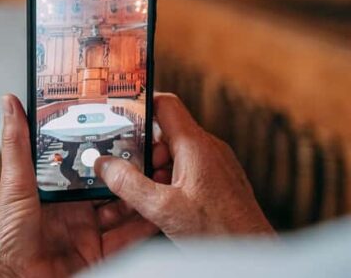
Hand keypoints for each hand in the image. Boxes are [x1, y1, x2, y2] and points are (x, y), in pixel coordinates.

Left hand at [0, 94, 162, 277]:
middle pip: (106, 184)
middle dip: (127, 169)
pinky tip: (157, 210)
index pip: (81, 162)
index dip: (100, 147)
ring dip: (139, 194)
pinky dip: (143, 225)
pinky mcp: (97, 253)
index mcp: (51, 187)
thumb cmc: (3, 238)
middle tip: (150, 150)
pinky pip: (126, 238)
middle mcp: (71, 208)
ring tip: (159, 174)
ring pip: (121, 209)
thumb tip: (10, 103)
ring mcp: (85, 231)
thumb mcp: (14, 184)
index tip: (120, 127)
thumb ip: (18, 144)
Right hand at [95, 92, 274, 240]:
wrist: (255, 255)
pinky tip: (163, 204)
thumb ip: (129, 185)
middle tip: (125, 169)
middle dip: (142, 150)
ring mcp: (216, 165)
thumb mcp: (163, 209)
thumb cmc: (220, 232)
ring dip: (155, 169)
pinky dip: (170, 180)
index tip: (117, 113)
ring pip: (175, 154)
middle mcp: (208, 149)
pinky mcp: (219, 181)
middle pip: (165, 133)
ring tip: (145, 194)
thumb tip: (104, 165)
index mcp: (196, 145)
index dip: (140, 103)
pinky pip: (187, 169)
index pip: (165, 104)